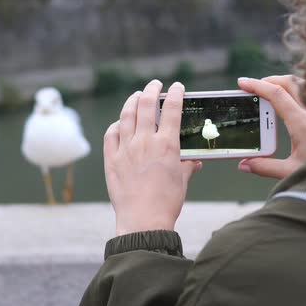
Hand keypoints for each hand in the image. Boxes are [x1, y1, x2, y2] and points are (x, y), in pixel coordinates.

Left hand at [103, 80, 201, 235]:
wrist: (143, 220)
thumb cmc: (166, 203)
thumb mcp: (182, 181)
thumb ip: (187, 166)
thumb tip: (194, 162)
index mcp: (167, 145)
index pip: (173, 110)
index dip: (176, 94)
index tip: (177, 87)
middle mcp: (145, 142)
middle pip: (146, 105)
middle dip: (152, 90)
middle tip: (155, 85)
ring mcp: (126, 149)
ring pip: (126, 115)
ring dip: (132, 101)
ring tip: (137, 95)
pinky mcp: (112, 159)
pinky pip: (110, 134)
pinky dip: (115, 125)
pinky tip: (119, 123)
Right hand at [237, 75, 305, 179]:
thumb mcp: (292, 171)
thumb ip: (266, 167)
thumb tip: (244, 165)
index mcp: (302, 123)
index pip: (276, 94)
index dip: (257, 86)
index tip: (243, 83)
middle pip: (290, 82)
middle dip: (269, 80)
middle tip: (255, 86)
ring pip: (305, 85)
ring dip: (286, 84)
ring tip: (274, 91)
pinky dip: (301, 91)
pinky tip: (297, 101)